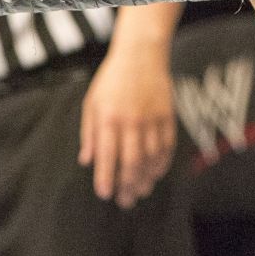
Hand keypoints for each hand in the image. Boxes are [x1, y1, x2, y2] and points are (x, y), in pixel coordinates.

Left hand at [78, 44, 177, 208]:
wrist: (141, 54)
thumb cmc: (112, 80)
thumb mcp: (92, 103)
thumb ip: (89, 133)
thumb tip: (86, 161)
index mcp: (109, 118)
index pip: (107, 155)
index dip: (106, 178)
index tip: (105, 194)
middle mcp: (131, 120)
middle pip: (132, 162)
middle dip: (128, 186)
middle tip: (125, 201)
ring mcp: (152, 119)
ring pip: (151, 158)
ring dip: (146, 179)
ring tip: (140, 192)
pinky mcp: (167, 116)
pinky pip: (167, 146)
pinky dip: (162, 164)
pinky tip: (155, 174)